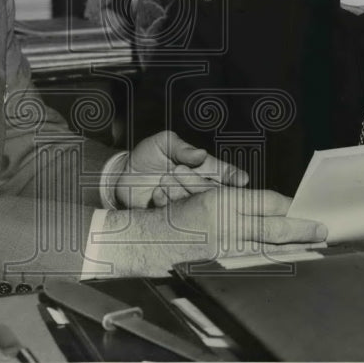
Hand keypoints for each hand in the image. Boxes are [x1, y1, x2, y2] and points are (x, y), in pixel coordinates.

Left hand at [114, 130, 248, 208]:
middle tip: (177, 171)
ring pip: (196, 205)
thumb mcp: (162, 143)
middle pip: (213, 192)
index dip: (234, 177)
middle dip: (198, 183)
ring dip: (180, 192)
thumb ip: (182, 148)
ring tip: (163, 180)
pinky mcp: (173, 219)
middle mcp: (198, 188)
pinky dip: (166, 203)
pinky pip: (177, 215)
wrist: (121, 177)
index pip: (224, 173)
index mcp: (202, 168)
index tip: (242, 180)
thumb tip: (201, 154)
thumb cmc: (146, 156)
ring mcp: (187, 204)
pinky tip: (156, 195)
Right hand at [166, 187, 327, 255]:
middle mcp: (225, 224)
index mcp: (222, 202)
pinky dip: (272, 260)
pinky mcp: (221, 264)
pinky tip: (285, 261)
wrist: (149, 240)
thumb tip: (273, 208)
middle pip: (272, 228)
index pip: (266, 202)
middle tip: (322, 230)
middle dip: (300, 229)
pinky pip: (253, 261)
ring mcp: (224, 248)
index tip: (303, 207)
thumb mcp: (206, 196)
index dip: (288, 206)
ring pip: (266, 247)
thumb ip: (237, 202)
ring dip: (292, 247)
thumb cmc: (175, 215)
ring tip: (313, 247)